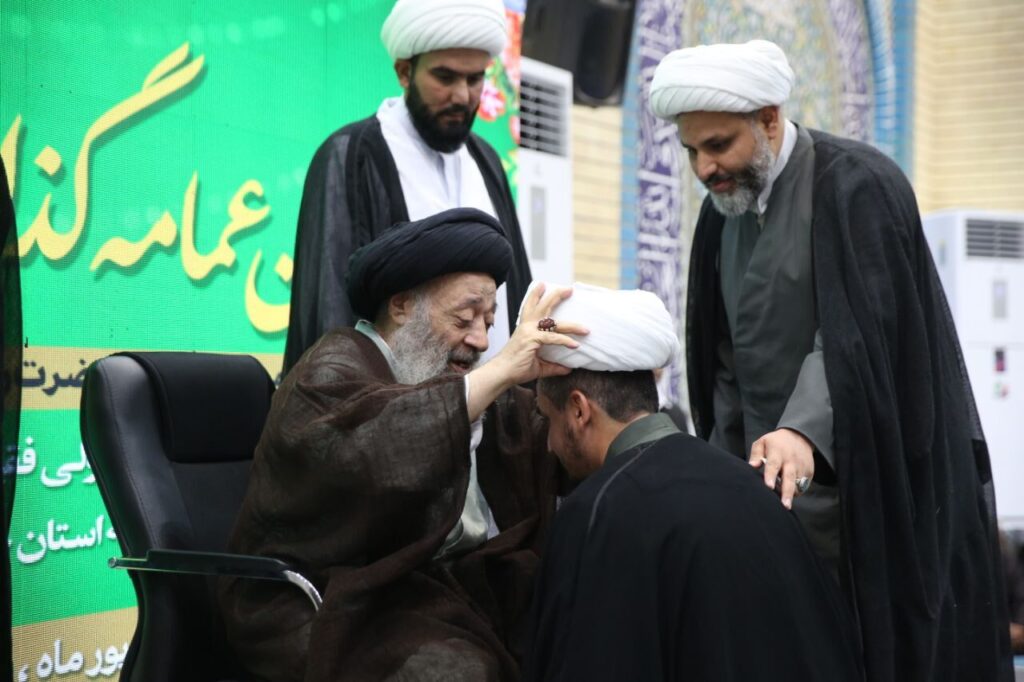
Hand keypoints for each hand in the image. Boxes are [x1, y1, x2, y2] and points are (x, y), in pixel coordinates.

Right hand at [466, 283, 587, 418]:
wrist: (501, 374)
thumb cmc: (516, 368)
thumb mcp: (539, 366)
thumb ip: (554, 365)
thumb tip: (568, 369)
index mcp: (525, 328)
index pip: (531, 307)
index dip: (536, 295)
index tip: (543, 285)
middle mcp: (526, 326)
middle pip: (543, 306)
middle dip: (556, 296)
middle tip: (569, 289)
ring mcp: (529, 331)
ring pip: (553, 322)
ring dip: (571, 324)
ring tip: (585, 328)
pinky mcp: (532, 340)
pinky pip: (553, 338)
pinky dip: (565, 341)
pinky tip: (575, 345)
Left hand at [749, 428, 814, 509]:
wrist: (799, 436)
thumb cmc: (776, 442)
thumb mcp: (762, 442)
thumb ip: (756, 455)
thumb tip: (752, 466)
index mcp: (777, 452)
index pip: (774, 465)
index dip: (771, 476)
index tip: (768, 486)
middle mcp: (791, 461)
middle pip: (789, 479)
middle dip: (787, 493)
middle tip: (784, 506)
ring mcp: (801, 467)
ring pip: (797, 485)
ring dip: (790, 494)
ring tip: (784, 502)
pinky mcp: (809, 472)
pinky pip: (803, 486)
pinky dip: (796, 491)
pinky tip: (789, 491)